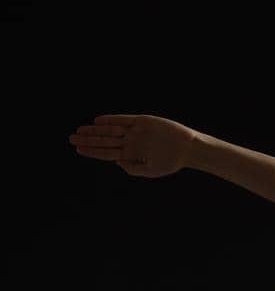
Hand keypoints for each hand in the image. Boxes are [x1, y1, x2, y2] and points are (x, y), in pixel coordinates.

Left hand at [68, 113, 196, 178]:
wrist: (188, 148)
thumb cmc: (171, 162)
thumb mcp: (151, 170)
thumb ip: (133, 168)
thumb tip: (116, 162)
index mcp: (130, 154)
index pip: (106, 152)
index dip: (92, 151)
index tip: (78, 149)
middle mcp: (130, 141)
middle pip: (105, 140)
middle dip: (88, 140)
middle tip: (70, 138)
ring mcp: (135, 131)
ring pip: (111, 130)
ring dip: (95, 131)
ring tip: (80, 131)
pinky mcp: (142, 121)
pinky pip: (123, 119)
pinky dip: (111, 120)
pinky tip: (98, 121)